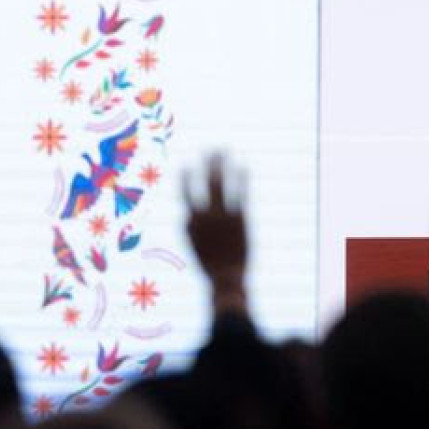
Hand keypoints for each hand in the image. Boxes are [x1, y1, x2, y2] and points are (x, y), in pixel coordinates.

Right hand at [184, 154, 247, 310]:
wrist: (226, 279)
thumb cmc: (210, 265)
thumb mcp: (194, 246)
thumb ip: (189, 229)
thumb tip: (185, 217)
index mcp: (191, 222)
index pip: (185, 194)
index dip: (185, 178)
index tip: (186, 165)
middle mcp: (205, 216)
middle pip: (204, 183)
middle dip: (208, 165)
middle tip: (211, 150)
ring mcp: (222, 216)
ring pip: (221, 184)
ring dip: (222, 165)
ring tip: (224, 151)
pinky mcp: (239, 219)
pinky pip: (240, 194)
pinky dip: (241, 179)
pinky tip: (243, 167)